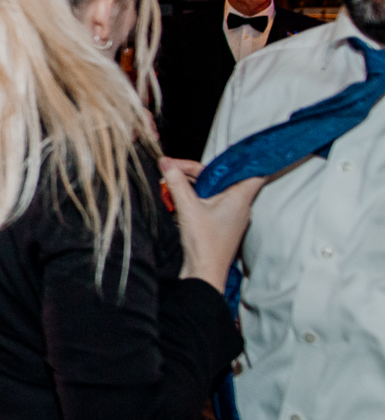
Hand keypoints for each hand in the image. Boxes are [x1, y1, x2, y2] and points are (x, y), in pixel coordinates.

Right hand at [160, 158, 269, 291]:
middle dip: (197, 169)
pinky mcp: (221, 223)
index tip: (235, 146)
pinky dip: (195, 195)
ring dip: (194, 183)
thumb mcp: (187, 208)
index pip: (252, 170)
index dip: (245, 157)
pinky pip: (210, 201)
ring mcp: (231, 215)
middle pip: (222, 177)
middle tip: (173, 166)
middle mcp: (240, 205)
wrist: (205, 273)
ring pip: (214, 189)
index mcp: (239, 197)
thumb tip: (166, 163)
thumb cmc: (204, 243)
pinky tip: (176, 195)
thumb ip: (177, 183)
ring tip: (170, 179)